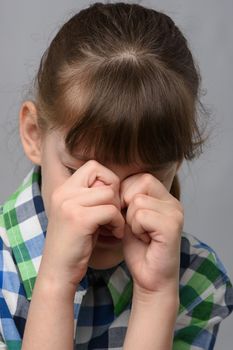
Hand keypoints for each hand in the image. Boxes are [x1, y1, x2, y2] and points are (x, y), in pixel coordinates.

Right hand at [39, 160, 124, 287]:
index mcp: (63, 189)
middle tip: (113, 214)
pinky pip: (111, 211)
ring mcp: (69, 204)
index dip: (107, 180)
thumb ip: (92, 196)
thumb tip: (114, 184)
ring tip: (113, 226)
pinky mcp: (79, 219)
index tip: (108, 202)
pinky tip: (114, 234)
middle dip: (115, 195)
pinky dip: (118, 223)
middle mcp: (64, 192)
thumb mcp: (80, 214)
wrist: (59, 272)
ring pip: (110, 194)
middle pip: (104, 177)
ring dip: (118, 211)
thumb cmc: (75, 244)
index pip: (93, 166)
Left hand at [120, 173, 183, 294]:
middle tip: (133, 224)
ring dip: (131, 220)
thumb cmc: (138, 247)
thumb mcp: (128, 217)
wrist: (150, 277)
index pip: (140, 177)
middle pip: (140, 182)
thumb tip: (111, 183)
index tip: (125, 214)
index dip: (125, 193)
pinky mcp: (172, 226)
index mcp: (164, 198)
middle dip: (127, 203)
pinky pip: (141, 215)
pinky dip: (136, 229)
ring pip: (138, 200)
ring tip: (140, 233)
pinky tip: (144, 239)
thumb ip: (126, 198)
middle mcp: (173, 202)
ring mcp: (175, 213)